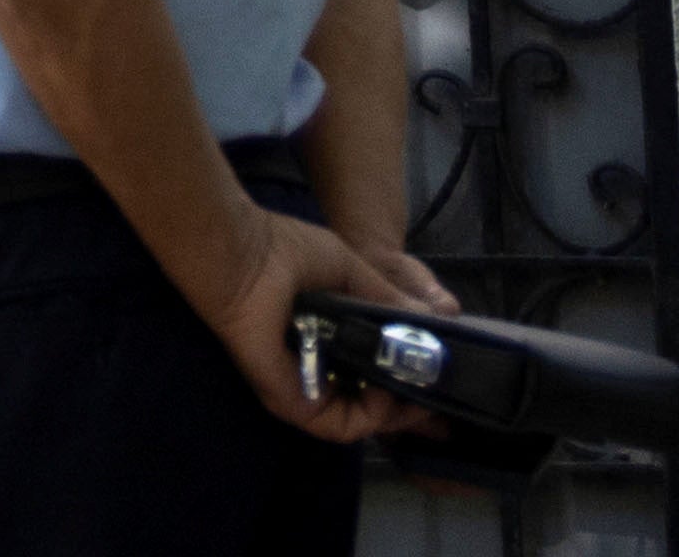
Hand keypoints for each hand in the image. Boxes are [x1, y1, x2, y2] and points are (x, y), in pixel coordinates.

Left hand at [193, 209, 463, 448]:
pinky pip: (336, 426)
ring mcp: (301, 388)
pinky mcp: (290, 399)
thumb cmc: (285, 252)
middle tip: (433, 397)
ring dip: (393, 414)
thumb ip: (387, 300)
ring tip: (415, 394)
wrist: (243, 251)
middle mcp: (313, 370)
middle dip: (406, 407)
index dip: (403, 381)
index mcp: (323, 341)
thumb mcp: (350, 272)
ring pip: (356, 422)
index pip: (368, 376)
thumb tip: (431, 322)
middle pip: (367, 406)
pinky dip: (369, 417)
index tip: (435, 376)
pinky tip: (386, 391)